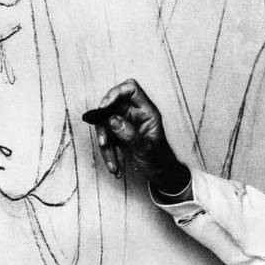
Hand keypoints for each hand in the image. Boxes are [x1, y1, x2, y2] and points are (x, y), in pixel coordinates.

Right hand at [92, 79, 190, 193]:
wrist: (161, 175)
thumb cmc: (160, 160)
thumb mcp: (145, 149)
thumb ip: (129, 134)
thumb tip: (112, 119)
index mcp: (147, 112)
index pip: (131, 89)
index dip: (115, 93)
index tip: (103, 106)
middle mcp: (136, 114)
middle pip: (112, 108)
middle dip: (105, 127)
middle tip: (104, 142)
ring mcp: (126, 124)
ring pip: (106, 126)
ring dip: (107, 147)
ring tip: (114, 165)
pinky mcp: (119, 135)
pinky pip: (107, 139)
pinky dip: (109, 154)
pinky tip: (115, 167)